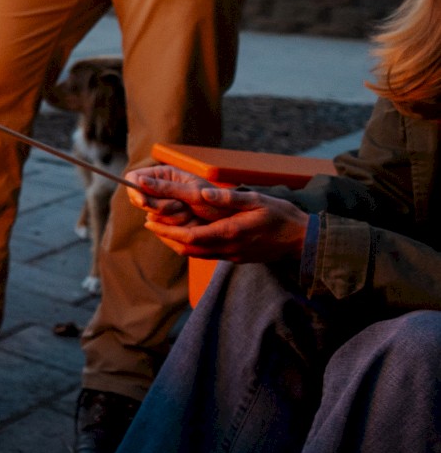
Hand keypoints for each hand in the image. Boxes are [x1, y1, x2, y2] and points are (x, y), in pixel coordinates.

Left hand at [127, 166, 307, 263]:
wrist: (303, 241)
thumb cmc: (283, 216)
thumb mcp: (259, 200)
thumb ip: (231, 198)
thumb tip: (205, 194)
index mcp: (230, 233)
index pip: (190, 236)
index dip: (167, 230)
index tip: (150, 221)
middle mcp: (228, 248)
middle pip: (188, 248)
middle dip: (166, 236)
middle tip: (149, 223)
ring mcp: (232, 255)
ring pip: (196, 253)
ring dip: (176, 241)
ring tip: (161, 228)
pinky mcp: (236, 257)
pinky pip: (206, 254)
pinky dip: (191, 245)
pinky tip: (186, 234)